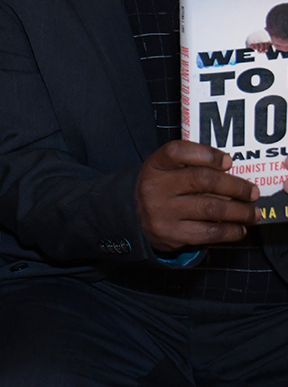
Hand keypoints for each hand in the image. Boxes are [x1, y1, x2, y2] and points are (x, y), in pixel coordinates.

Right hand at [136, 138, 258, 251]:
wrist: (134, 218)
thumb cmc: (162, 190)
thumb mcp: (166, 172)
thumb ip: (192, 167)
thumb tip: (234, 175)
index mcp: (155, 166)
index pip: (178, 152)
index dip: (206, 154)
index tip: (229, 162)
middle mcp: (155, 187)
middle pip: (202, 180)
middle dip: (235, 186)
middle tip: (253, 192)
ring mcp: (162, 212)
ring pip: (211, 208)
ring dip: (239, 211)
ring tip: (253, 213)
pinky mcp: (171, 234)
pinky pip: (208, 232)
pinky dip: (230, 231)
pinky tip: (239, 229)